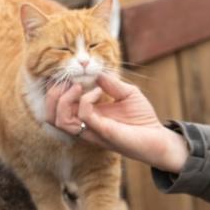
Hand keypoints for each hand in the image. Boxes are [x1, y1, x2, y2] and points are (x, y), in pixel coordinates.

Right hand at [45, 72, 188, 172]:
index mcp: (86, 115)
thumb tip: (96, 72)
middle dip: (52, 95)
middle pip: (49, 116)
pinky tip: (98, 91)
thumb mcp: (127, 93)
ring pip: (58, 120)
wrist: (159, 138)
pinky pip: (84, 116)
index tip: (68, 74)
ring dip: (63, 99)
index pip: (57, 106)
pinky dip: (86, 99)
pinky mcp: (103, 132)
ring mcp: (91, 129)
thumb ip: (111, 83)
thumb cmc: (142, 118)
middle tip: (68, 82)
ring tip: (78, 86)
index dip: (56, 90)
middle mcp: (84, 124)